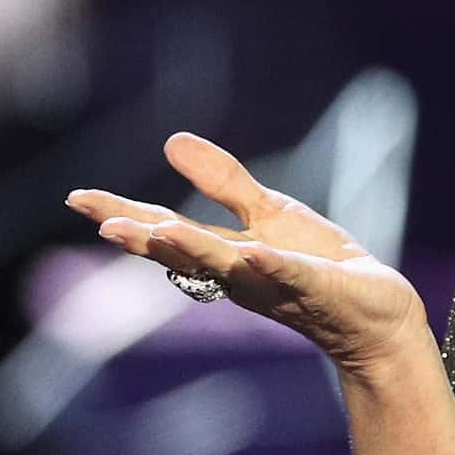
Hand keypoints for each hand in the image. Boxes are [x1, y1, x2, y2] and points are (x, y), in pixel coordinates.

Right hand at [66, 132, 429, 377]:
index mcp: (224, 254)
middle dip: (143, 239)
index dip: (122, 214)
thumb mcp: (268, 212)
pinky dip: (270, 264)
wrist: (376, 313)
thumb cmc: (319, 264)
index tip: (78, 199)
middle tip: (103, 224)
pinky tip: (251, 252)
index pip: (164, 230)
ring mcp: (275, 283)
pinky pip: (290, 274)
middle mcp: (239, 274)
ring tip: (157, 231)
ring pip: (227, 266)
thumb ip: (223, 182)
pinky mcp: (317, 288)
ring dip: (193, 250)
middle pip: (183, 254)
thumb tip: (171, 141)